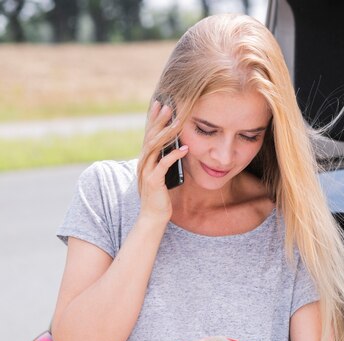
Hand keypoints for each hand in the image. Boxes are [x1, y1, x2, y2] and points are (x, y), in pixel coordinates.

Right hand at [138, 99, 188, 222]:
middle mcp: (143, 163)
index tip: (160, 104)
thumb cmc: (159, 197)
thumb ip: (163, 161)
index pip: (148, 135)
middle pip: (150, 137)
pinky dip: (174, 155)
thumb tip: (173, 148)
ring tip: (176, 121)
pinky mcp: (153, 181)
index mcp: (144, 160)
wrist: (152, 216)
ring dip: (166, 133)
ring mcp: (146, 172)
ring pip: (155, 147)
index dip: (153, 119)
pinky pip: (163, 164)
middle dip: (159, 121)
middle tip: (167, 106)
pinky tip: (184, 148)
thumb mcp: (161, 175)